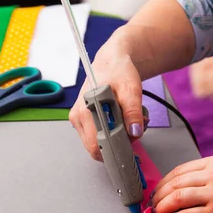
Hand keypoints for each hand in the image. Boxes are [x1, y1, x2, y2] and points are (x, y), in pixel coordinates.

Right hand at [69, 38, 147, 160]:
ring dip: (113, 139)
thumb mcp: (131, 89)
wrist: (111, 62)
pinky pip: (95, 137)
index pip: (96, 144)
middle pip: (95, 146)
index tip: (129, 147)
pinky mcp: (81, 121)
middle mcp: (78, 116)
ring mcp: (78, 120)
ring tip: (125, 123)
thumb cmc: (119, 72)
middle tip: (131, 130)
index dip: (114, 149)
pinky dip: (108, 135)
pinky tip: (117, 122)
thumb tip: (134, 132)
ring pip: (95, 143)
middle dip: (116, 144)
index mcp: (86, 109)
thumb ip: (133, 111)